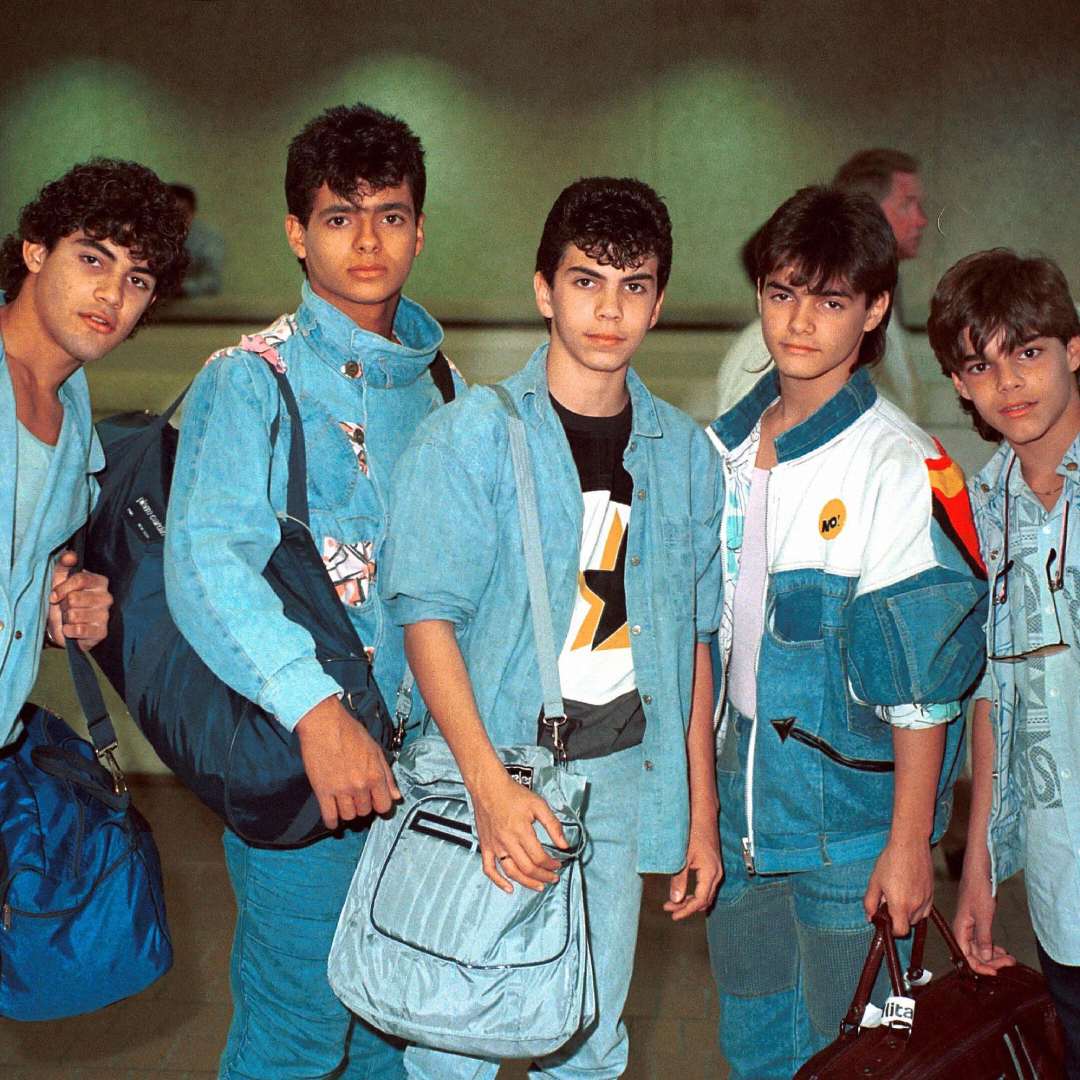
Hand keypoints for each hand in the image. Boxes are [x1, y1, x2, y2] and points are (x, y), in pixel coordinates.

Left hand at [47, 551, 112, 651]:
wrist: (63, 626)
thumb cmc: (63, 599)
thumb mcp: (60, 579)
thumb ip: (65, 564)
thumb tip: (70, 555)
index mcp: (100, 582)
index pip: (80, 579)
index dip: (62, 588)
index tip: (53, 596)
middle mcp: (107, 597)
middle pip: (74, 598)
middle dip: (64, 605)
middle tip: (65, 608)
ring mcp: (105, 615)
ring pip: (74, 615)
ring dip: (66, 619)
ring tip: (69, 619)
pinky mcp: (102, 632)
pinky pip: (79, 630)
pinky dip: (69, 631)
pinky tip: (72, 629)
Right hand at [296, 695, 400, 828]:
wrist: (324, 724)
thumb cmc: (349, 732)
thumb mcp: (375, 750)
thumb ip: (387, 775)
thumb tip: (396, 795)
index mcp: (375, 775)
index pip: (384, 806)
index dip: (380, 805)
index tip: (374, 802)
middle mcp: (360, 785)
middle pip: (365, 811)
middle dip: (362, 806)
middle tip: (357, 798)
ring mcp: (341, 790)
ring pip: (349, 816)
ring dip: (347, 812)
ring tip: (344, 803)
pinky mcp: (323, 791)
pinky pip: (329, 816)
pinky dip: (332, 821)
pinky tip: (332, 818)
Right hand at [469, 767, 567, 894]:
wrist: (489, 787)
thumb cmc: (514, 794)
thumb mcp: (538, 804)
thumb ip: (553, 825)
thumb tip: (564, 845)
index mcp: (521, 831)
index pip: (539, 857)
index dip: (551, 865)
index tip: (559, 864)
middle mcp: (507, 841)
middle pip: (527, 868)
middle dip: (543, 876)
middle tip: (553, 878)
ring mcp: (494, 846)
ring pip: (511, 872)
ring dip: (527, 883)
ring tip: (539, 886)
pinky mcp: (485, 846)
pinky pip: (489, 869)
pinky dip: (498, 882)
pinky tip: (509, 888)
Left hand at [663, 818, 722, 920]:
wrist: (703, 815)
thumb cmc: (693, 832)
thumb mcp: (683, 857)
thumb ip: (679, 879)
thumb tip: (675, 899)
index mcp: (710, 872)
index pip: (699, 900)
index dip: (686, 910)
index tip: (673, 915)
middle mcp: (717, 873)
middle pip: (704, 900)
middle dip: (687, 907)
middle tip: (670, 909)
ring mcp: (717, 869)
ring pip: (706, 894)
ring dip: (691, 901)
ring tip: (674, 903)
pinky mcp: (714, 865)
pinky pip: (707, 886)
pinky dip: (696, 893)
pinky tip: (685, 893)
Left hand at [863, 837, 933, 935]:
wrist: (910, 844)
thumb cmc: (891, 861)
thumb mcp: (875, 881)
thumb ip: (870, 902)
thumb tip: (870, 917)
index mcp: (901, 905)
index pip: (901, 932)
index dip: (892, 930)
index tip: (886, 920)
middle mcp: (916, 905)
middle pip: (909, 924)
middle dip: (898, 918)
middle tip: (889, 902)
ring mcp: (927, 900)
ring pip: (918, 917)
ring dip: (908, 913)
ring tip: (899, 894)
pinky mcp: (933, 893)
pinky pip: (926, 909)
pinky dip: (917, 906)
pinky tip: (909, 892)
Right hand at [953, 859, 1015, 975]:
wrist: (979, 868)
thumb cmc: (978, 888)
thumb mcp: (983, 916)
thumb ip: (983, 938)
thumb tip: (985, 958)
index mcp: (960, 928)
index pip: (966, 956)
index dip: (980, 967)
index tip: (996, 972)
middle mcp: (963, 928)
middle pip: (973, 953)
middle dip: (991, 961)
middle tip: (1009, 964)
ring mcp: (970, 924)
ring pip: (979, 947)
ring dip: (994, 955)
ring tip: (1009, 959)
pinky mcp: (977, 919)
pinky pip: (983, 939)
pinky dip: (993, 946)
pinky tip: (1002, 949)